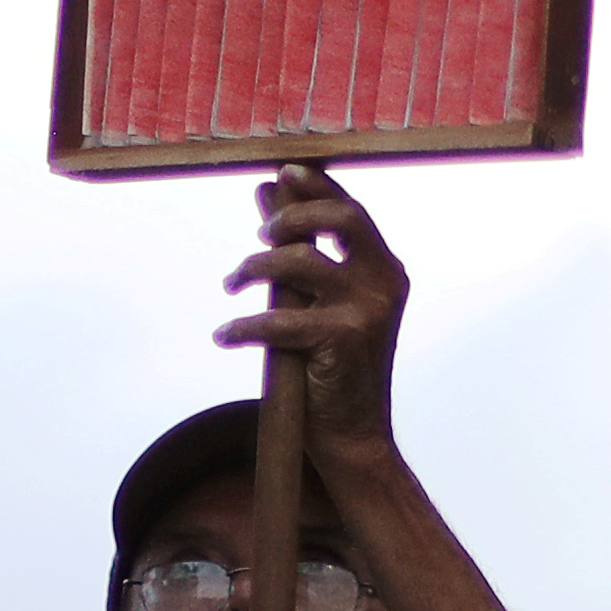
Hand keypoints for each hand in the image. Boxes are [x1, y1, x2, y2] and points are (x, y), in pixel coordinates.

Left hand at [221, 167, 404, 462]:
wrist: (352, 438)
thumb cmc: (331, 371)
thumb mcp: (317, 303)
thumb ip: (299, 252)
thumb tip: (266, 191)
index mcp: (385, 272)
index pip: (352, 212)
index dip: (317, 187)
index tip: (283, 173)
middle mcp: (385, 284)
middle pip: (341, 219)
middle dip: (293, 216)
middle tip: (259, 235)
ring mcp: (367, 311)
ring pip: (301, 262)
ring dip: (254, 268)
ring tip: (232, 284)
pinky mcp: (343, 340)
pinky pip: (279, 320)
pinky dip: (244, 326)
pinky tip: (225, 335)